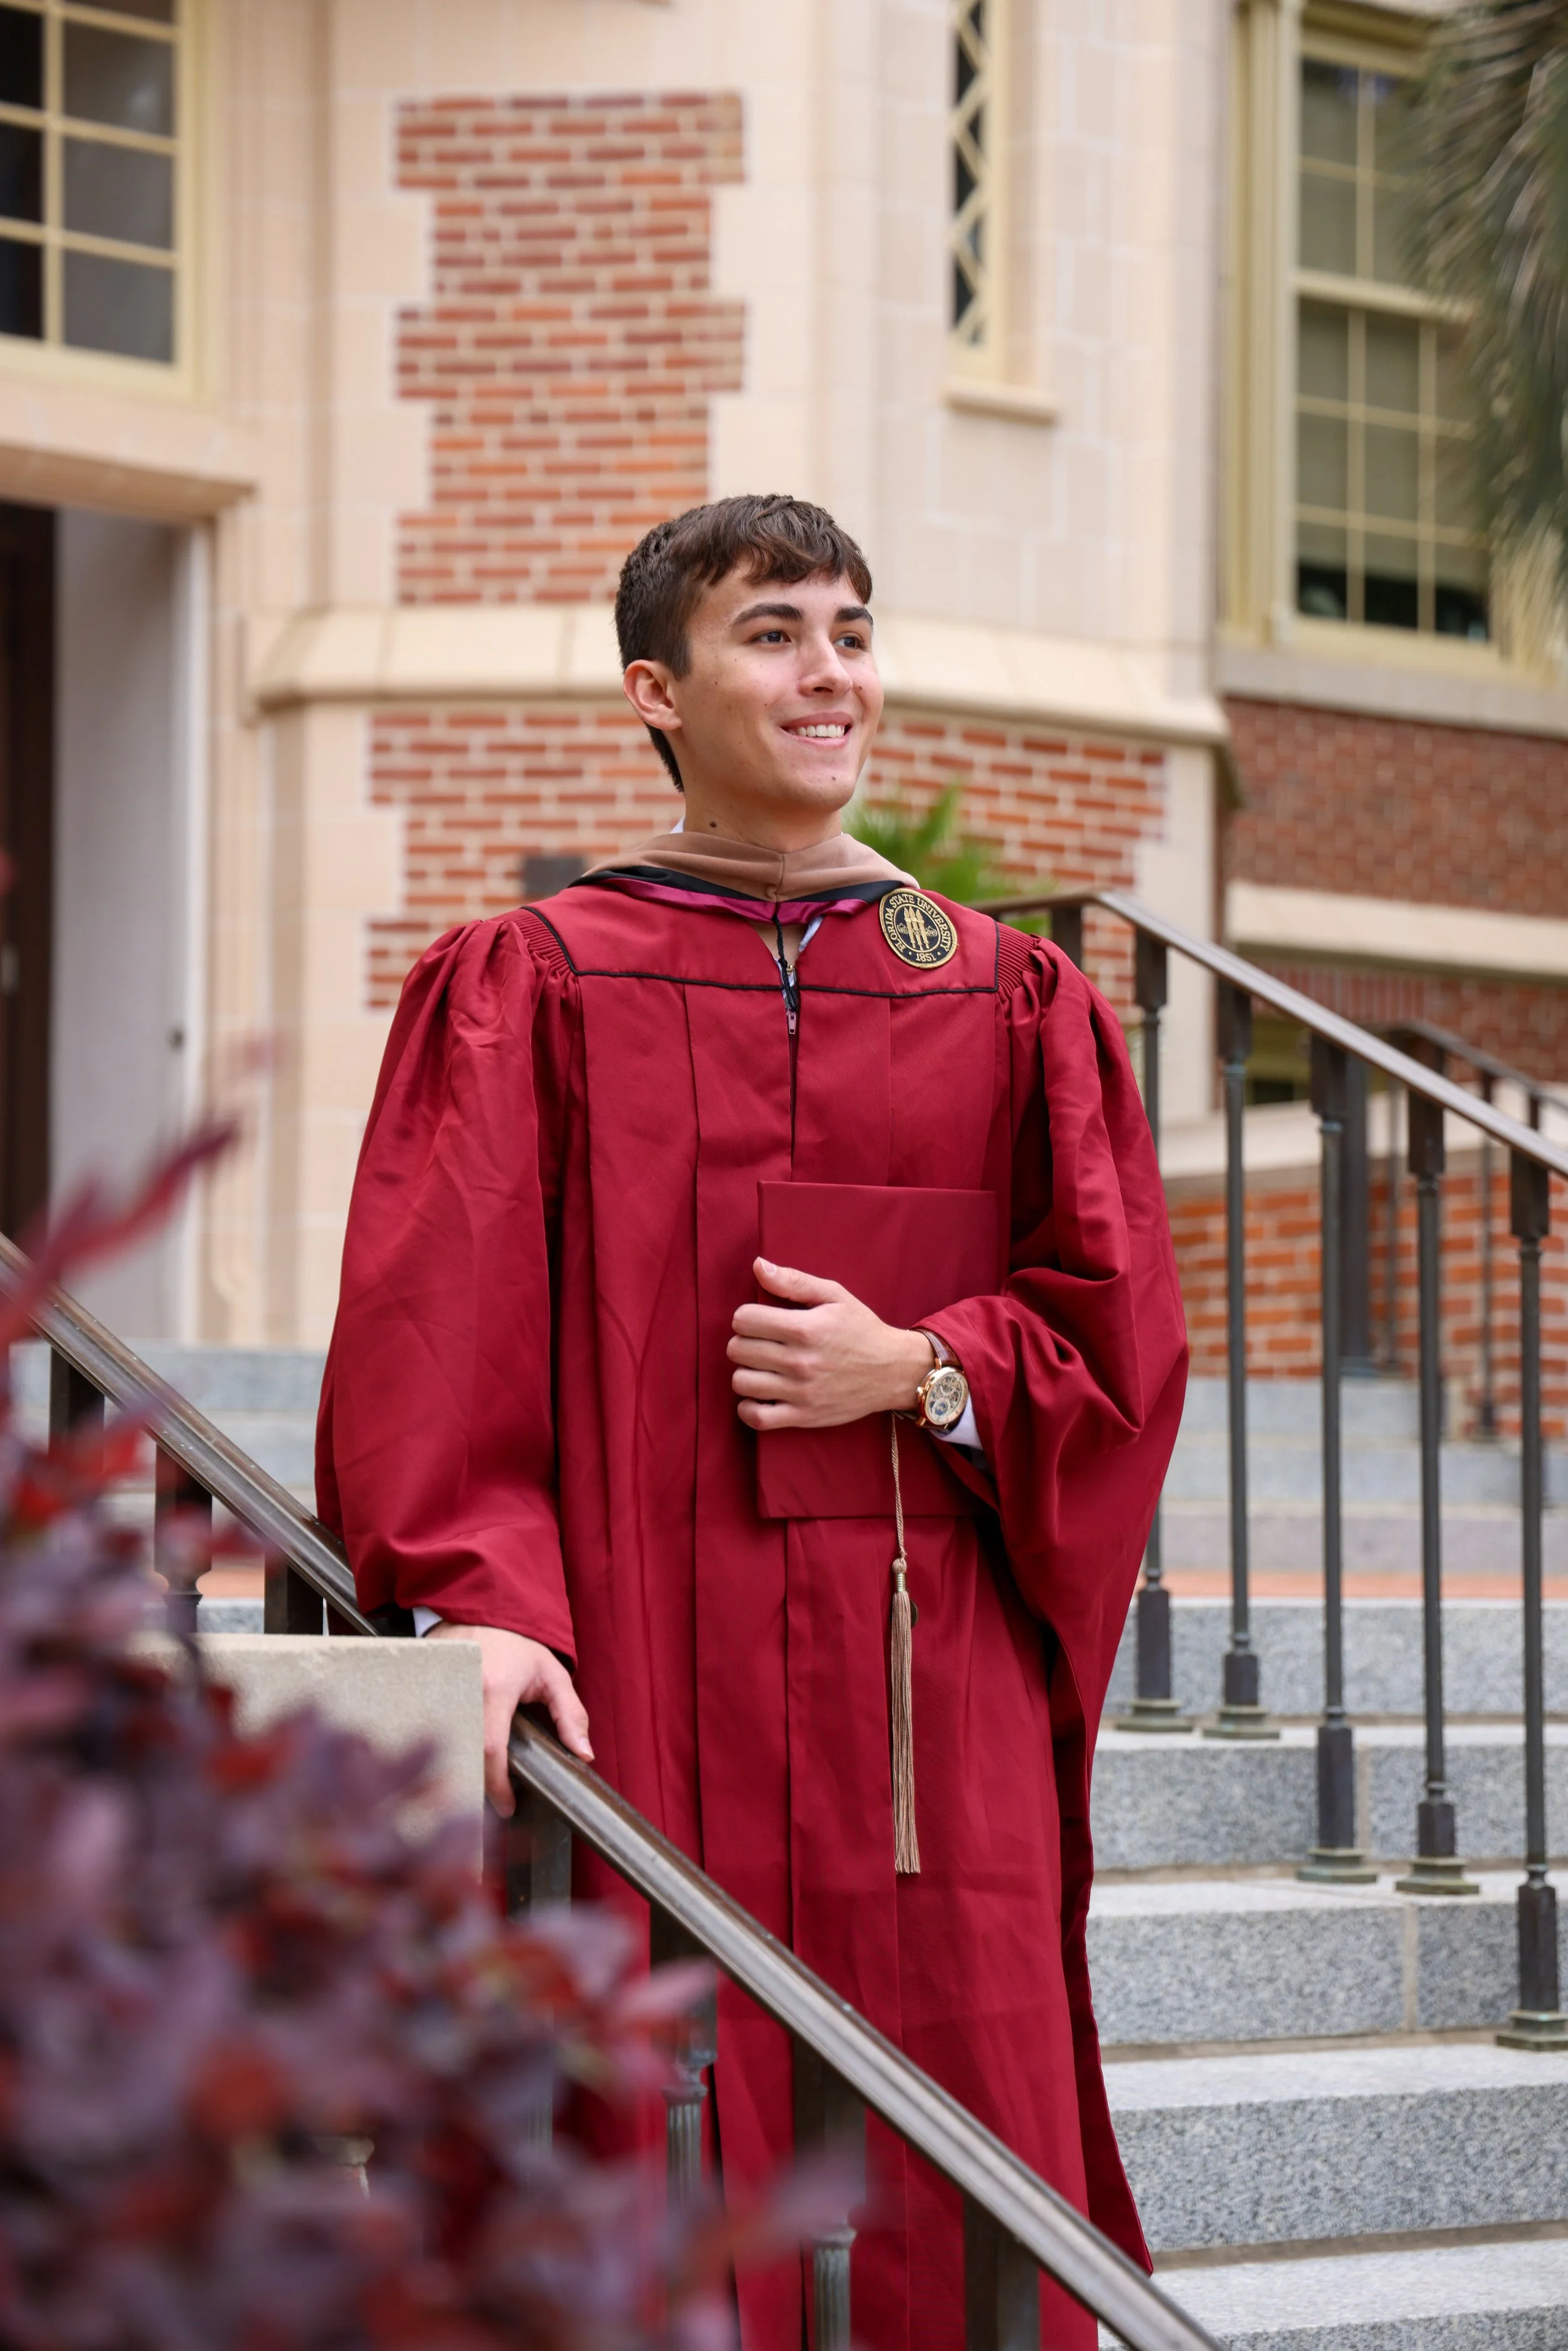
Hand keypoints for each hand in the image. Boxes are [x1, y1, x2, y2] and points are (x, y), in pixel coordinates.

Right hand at [426, 1622, 591, 1814]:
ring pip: (447, 1748)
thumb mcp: (552, 1675)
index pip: (491, 1749)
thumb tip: (585, 1755)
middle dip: (479, 1786)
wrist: (479, 1611)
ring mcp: (440, 1693)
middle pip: (464, 1755)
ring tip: (481, 1788)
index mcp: (494, 1689)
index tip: (508, 1807)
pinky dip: (449, 1754)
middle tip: (494, 1805)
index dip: (498, 1785)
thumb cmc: (517, 1644)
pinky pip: (437, 1733)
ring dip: (463, 1773)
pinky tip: (462, 1764)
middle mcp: (462, 1692)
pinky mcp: (427, 1694)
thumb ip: (571, 1715)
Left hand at [728, 1258, 935, 1430]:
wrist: (893, 1371)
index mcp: (805, 1328)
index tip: (759, 1320)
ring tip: (762, 1366)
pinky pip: (756, 1418)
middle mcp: (800, 1362)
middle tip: (762, 1342)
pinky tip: (759, 1394)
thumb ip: (793, 1281)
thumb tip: (757, 1265)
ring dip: (745, 1372)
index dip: (746, 1316)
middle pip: (737, 1350)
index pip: (743, 1319)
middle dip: (744, 1341)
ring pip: (740, 1382)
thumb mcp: (834, 1296)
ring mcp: (801, 1392)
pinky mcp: (803, 1416)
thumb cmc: (861, 1329)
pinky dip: (748, 1407)